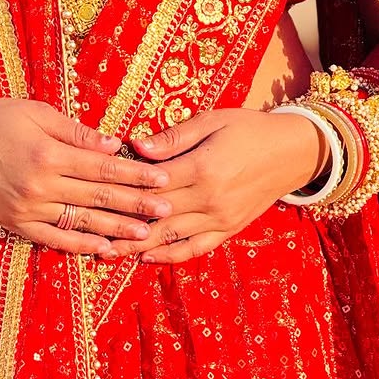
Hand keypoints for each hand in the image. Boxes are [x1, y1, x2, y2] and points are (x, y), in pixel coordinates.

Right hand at [0, 98, 172, 257]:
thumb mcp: (38, 113)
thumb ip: (77, 133)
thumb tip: (113, 146)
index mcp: (49, 154)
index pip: (104, 169)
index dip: (136, 175)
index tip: (163, 180)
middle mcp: (42, 186)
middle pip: (99, 198)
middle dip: (136, 204)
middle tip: (167, 210)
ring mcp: (29, 209)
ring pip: (82, 222)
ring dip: (116, 229)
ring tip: (145, 233)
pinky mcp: (18, 224)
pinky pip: (54, 239)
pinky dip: (80, 245)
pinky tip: (104, 248)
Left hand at [107, 106, 324, 264]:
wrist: (292, 152)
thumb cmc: (249, 128)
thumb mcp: (212, 121)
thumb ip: (174, 137)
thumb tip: (136, 146)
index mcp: (202, 168)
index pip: (151, 183)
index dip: (121, 188)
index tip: (92, 191)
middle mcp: (209, 200)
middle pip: (155, 215)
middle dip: (120, 223)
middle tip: (86, 229)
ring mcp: (219, 219)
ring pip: (170, 237)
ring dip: (137, 245)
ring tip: (106, 251)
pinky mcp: (228, 230)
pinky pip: (195, 248)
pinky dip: (169, 255)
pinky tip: (146, 257)